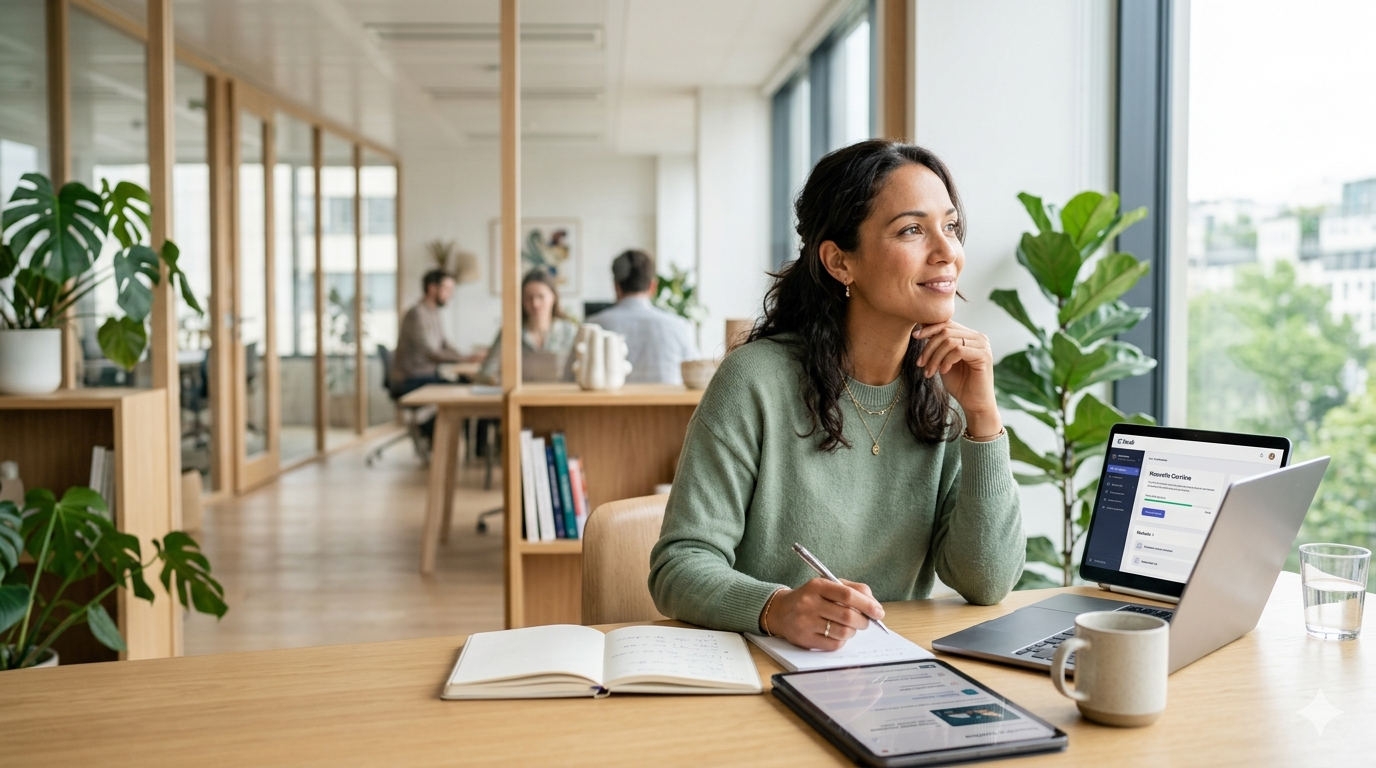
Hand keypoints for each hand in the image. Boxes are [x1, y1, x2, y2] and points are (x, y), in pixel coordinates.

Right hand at [763, 578, 884, 650]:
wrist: (781, 611)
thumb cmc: (811, 597)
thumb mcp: (828, 585)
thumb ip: (853, 589)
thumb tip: (875, 605)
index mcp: (817, 586)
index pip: (847, 595)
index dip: (867, 605)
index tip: (879, 612)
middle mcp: (810, 603)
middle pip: (847, 616)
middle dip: (864, 621)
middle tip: (867, 622)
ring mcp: (806, 622)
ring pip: (843, 632)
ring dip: (853, 632)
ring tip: (850, 627)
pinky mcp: (805, 639)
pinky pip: (834, 645)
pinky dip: (842, 641)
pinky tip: (837, 634)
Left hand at [913, 321, 1001, 433]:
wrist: (974, 404)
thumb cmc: (959, 383)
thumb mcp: (943, 361)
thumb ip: (937, 345)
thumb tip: (920, 328)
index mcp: (969, 335)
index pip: (947, 323)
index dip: (929, 328)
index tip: (915, 337)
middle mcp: (978, 337)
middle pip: (946, 331)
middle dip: (929, 347)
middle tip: (920, 364)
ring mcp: (982, 345)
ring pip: (949, 341)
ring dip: (934, 357)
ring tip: (929, 372)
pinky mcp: (984, 355)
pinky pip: (958, 350)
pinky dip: (946, 361)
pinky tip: (943, 372)